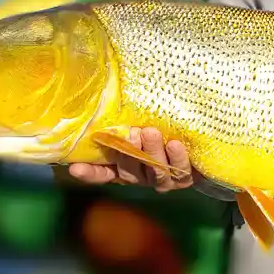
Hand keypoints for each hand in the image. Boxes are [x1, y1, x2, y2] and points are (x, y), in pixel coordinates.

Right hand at [68, 127, 194, 192]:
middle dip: (128, 153)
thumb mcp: (140, 122)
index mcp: (124, 165)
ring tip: (150, 133)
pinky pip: (179, 172)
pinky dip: (177, 158)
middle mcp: (140, 175)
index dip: (89, 173)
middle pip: (129, 170)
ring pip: (154, 171)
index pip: (102, 173)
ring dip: (151, 152)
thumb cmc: (162, 126)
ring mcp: (161, 179)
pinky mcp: (183, 179)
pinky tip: (174, 144)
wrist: (199, 142)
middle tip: (131, 134)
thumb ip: (124, 120)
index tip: (74, 168)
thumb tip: (108, 94)